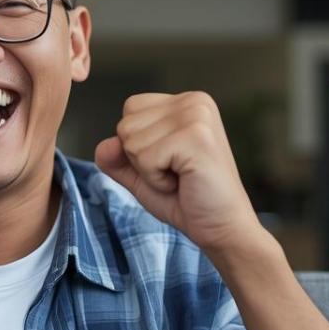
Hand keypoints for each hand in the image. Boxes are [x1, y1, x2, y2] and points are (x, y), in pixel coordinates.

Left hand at [94, 92, 264, 256]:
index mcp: (186, 102)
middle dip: (141, 159)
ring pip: (131, 141)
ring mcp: (197, 116)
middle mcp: (194, 101)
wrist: (222, 228)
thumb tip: (105, 145)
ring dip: (149, 171)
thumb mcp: (142, 175)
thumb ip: (117, 158)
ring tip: (181, 177)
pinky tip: (184, 182)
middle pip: (126, 125)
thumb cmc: (187, 200)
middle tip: (176, 173)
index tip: (171, 162)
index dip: (138, 145)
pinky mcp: (196, 137)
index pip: (130, 109)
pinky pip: (144, 158)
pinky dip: (156, 180)